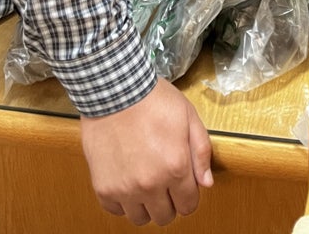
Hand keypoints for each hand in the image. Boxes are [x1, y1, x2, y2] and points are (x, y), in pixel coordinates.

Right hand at [80, 77, 212, 225]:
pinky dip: (122, 200)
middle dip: (169, 201)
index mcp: (176, 167)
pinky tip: (127, 180)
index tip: (183, 183)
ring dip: (146, 204)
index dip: (189, 195)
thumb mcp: (188, 117)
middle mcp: (151, 185)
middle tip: (165, 181)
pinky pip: (116, 210)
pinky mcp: (103, 188)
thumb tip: (205, 183)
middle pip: (165, 216)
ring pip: (140, 218)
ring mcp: (125, 189)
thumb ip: (201, 151)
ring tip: (145, 182)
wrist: (115, 90)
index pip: (188, 205)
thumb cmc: (153, 100)